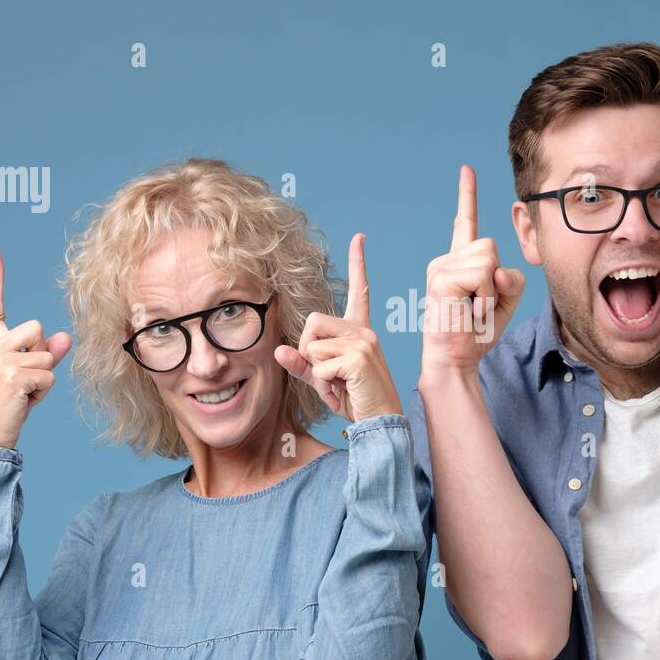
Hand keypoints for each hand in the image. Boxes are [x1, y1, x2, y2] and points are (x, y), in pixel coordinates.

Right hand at [0, 249, 72, 449]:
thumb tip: (64, 336)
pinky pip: (49, 374)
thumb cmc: (9, 404)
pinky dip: (44, 391)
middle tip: (26, 378)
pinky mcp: (14, 375)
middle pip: (37, 327)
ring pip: (47, 354)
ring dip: (44, 376)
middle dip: (42, 352)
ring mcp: (1, 361)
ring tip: (24, 392)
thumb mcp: (28, 375)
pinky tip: (25, 401)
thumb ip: (46, 353)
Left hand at [275, 233, 401, 422]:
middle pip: (312, 322)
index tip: (360, 237)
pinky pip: (319, 366)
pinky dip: (323, 385)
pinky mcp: (359, 358)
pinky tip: (342, 392)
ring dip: (316, 373)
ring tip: (337, 385)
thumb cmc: (356, 401)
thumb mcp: (325, 381)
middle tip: (327, 374)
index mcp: (359, 331)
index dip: (358, 263)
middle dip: (308, 351)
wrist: (382, 422)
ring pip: (312, 346)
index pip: (360, 291)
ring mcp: (363, 343)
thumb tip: (277, 352)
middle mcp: (364, 331)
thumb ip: (302, 365)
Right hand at [420, 165, 525, 375]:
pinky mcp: (441, 278)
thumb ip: (511, 278)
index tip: (466, 170)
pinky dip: (484, 297)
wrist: (456, 358)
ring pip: (489, 258)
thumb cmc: (477, 332)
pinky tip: (469, 311)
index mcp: (460, 262)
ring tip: (474, 309)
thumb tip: (495, 269)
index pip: (464, 222)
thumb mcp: (505, 301)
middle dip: (497, 278)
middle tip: (480, 305)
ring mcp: (440, 267)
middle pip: (491, 245)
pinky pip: (482, 274)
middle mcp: (446, 259)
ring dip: (491, 290)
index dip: (467, 195)